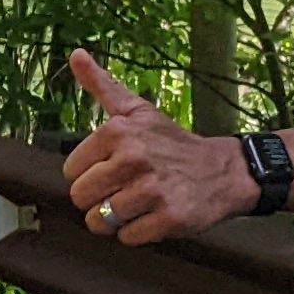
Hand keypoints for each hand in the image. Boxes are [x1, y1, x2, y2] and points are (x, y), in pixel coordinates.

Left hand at [61, 49, 254, 245]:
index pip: (70, 171)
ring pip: (100, 221)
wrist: (223, 170)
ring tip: (137, 204)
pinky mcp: (170, 218)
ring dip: (116, 219)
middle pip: (81, 198)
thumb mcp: (137, 110)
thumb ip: (102, 86)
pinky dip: (137, 233)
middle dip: (98, 200)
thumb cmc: (172, 142)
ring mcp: (152, 190)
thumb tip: (76, 55)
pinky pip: (127, 238)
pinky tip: (152, 216)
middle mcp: (134, 158)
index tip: (112, 169)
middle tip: (123, 190)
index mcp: (118, 131)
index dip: (88, 174)